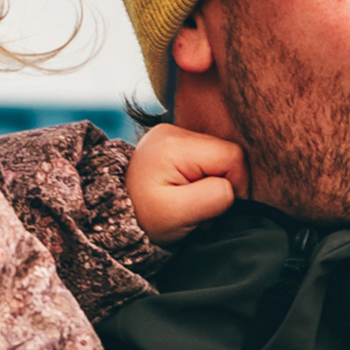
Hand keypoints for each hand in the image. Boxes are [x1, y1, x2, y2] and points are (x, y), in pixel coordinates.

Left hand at [127, 124, 248, 243]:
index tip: (213, 206)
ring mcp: (172, 134)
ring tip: (190, 200)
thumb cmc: (145, 219)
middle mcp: (173, 131)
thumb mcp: (179, 214)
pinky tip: (186, 190)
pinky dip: (202, 176)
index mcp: (175, 145)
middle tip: (198, 207)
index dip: (235, 184)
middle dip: (221, 183)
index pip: (233, 156)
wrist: (114, 215)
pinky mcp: (173, 142)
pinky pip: (205, 156)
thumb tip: (233, 188)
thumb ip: (214, 197)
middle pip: (226, 153)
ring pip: (217, 155)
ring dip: (211, 181)